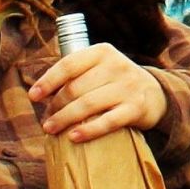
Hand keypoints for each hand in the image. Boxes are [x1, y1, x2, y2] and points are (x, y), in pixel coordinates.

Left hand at [34, 44, 166, 142]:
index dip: (48, 81)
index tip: (33, 96)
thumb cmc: (116, 82)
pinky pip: (108, 121)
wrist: (156, 94)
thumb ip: (76, 74)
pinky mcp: (136, 108)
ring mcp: (128, 87)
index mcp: (102, 52)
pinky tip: (73, 137)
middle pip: (75, 88)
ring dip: (64, 119)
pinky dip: (88, 130)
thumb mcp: (100, 68)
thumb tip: (40, 93)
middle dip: (55, 106)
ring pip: (88, 105)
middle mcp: (116, 66)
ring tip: (51, 129)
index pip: (69, 65)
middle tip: (46, 119)